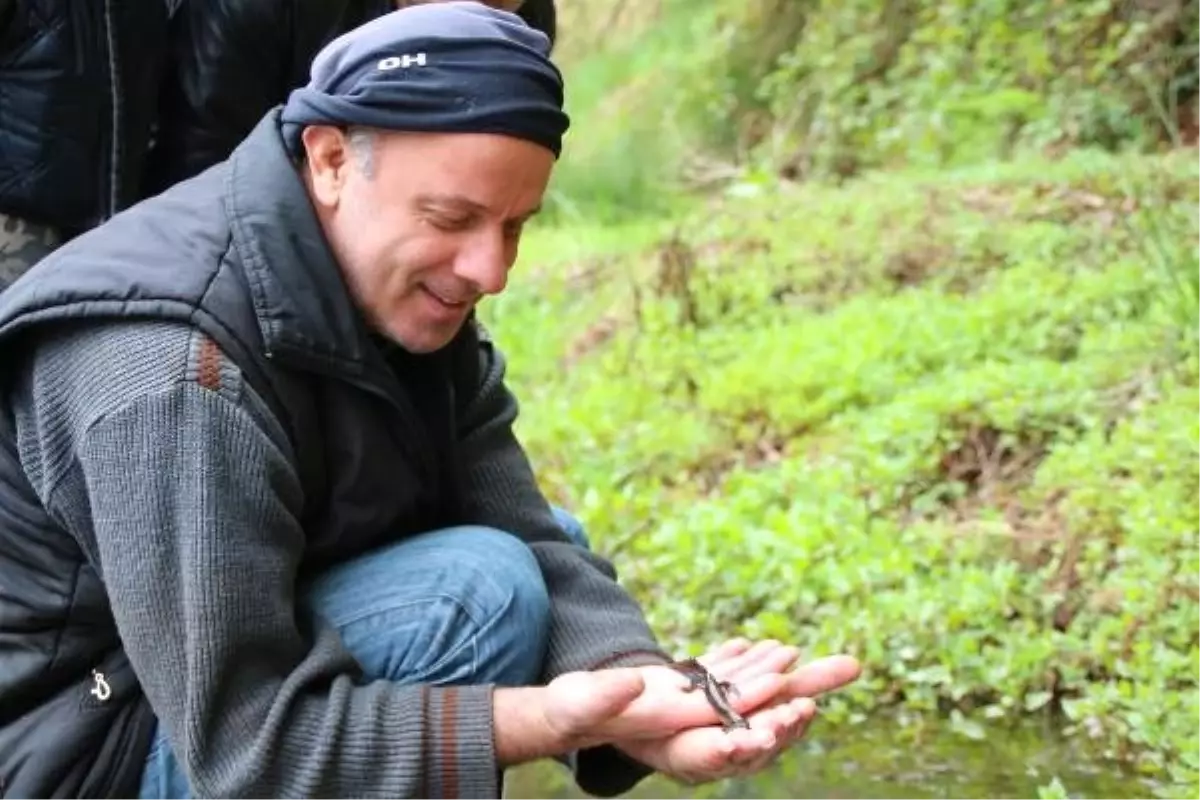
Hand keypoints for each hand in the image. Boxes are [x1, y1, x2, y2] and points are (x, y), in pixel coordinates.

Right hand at [493, 638, 860, 775]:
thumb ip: (602, 697)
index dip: (750, 730)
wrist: (572, 712)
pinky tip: (781, 649)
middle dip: (788, 712)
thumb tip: (632, 684)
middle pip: (751, 727)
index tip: (781, 714)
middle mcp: (694, 733)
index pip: (719, 742)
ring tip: (827, 664)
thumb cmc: (571, 711)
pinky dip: (762, 667)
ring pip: (753, 703)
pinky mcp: (698, 691)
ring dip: (787, 686)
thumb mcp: (578, 704)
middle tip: (820, 694)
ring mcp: (700, 712)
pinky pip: (738, 682)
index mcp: (669, 743)